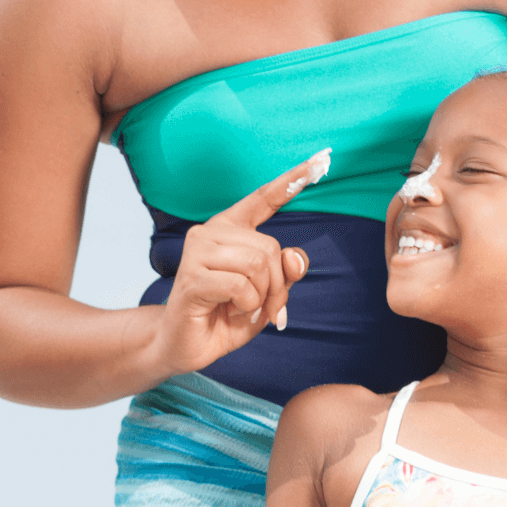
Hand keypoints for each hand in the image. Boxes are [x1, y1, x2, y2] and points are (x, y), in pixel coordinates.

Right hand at [154, 153, 321, 374]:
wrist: (186, 346)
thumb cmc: (224, 317)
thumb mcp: (266, 296)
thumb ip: (285, 273)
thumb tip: (295, 257)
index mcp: (230, 229)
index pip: (262, 198)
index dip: (291, 181)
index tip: (319, 160)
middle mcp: (211, 232)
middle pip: (269, 247)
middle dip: (277, 286)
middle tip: (267, 308)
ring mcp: (198, 251)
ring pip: (257, 264)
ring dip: (261, 297)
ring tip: (244, 308)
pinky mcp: (192, 277)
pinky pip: (241, 286)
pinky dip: (246, 304)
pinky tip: (231, 310)